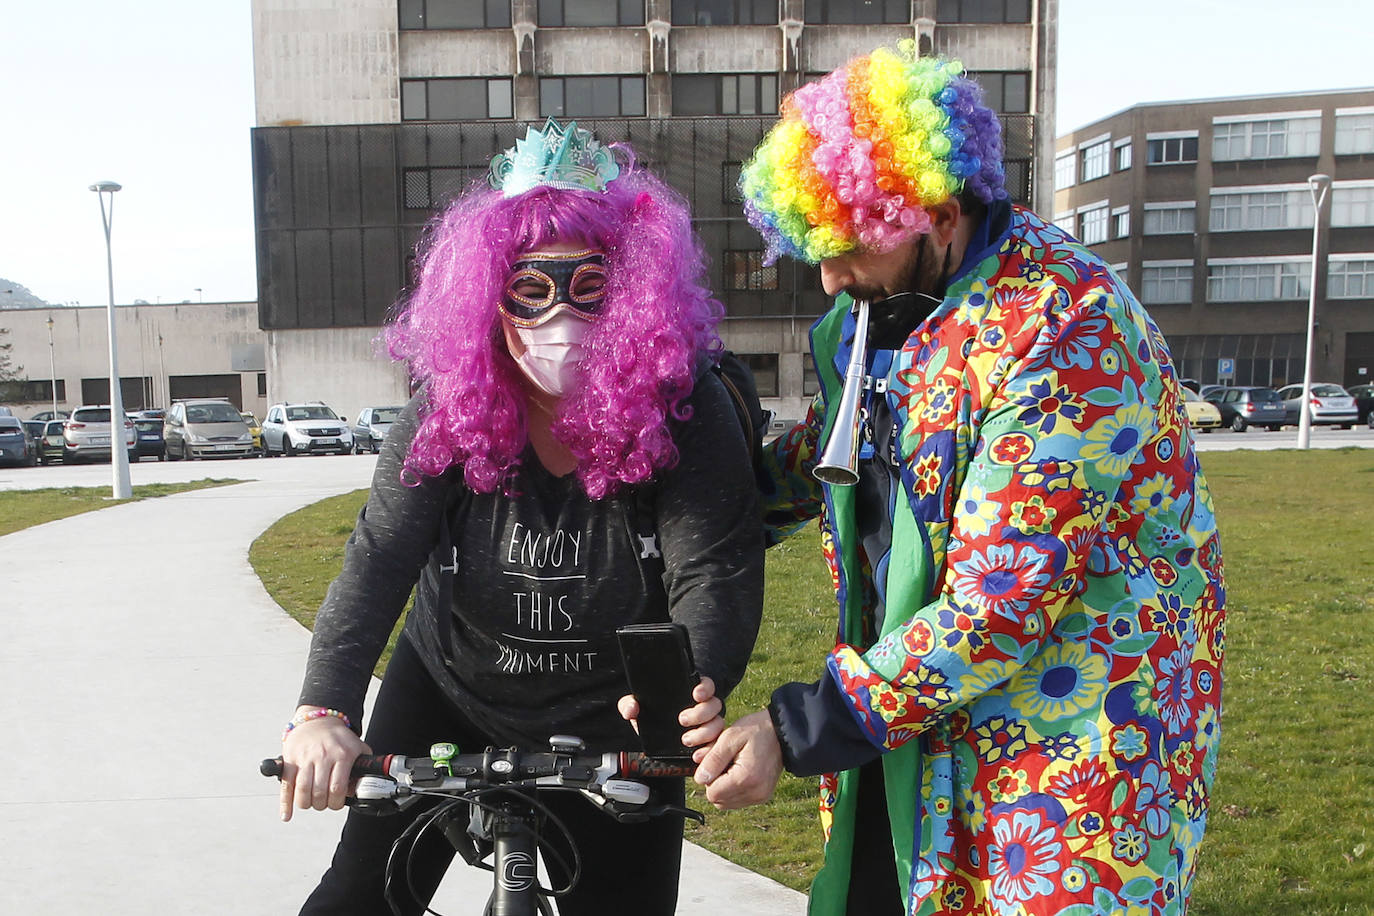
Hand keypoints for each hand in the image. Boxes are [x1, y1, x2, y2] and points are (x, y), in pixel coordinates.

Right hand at [277, 706, 369, 821]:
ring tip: (311, 803)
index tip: (337, 803)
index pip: (337, 787)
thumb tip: (360, 790)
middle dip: (322, 804)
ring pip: (302, 790)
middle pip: (319, 792)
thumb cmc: (338, 738)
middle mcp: (322, 756)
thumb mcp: (357, 748)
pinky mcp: (289, 760)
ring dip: (306, 803)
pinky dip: (285, 803)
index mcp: (342, 754)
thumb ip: (362, 768)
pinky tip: (286, 814)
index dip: (337, 802)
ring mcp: (305, 758)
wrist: (317, 720)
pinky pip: (286, 785)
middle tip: (324, 803)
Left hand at [616, 676, 725, 756]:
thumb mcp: (637, 711)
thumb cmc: (648, 721)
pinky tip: (696, 754)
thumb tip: (631, 708)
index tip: (696, 694)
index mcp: (688, 695)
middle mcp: (702, 709)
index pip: (705, 685)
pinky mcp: (707, 743)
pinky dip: (707, 750)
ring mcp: (707, 726)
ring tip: (686, 739)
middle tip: (682, 719)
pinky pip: (716, 745)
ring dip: (704, 732)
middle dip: (701, 713)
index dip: (705, 687)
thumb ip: (629, 704)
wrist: (651, 747)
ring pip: (718, 724)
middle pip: (714, 704)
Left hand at [693, 709, 783, 809]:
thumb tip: (699, 779)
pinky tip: (739, 772)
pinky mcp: (762, 797)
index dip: (708, 777)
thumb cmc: (757, 731)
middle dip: (715, 783)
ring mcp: (760, 797)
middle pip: (718, 801)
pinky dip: (733, 789)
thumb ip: (713, 760)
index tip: (716, 761)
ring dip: (724, 787)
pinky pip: (738, 800)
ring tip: (733, 766)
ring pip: (726, 803)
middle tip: (725, 762)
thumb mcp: (730, 738)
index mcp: (746, 779)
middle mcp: (755, 793)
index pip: (712, 794)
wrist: (782, 732)